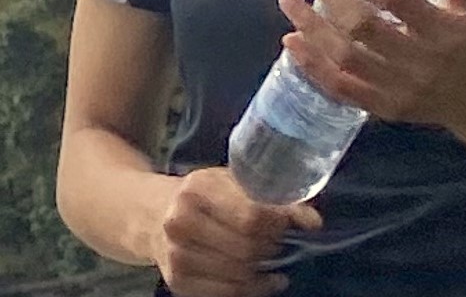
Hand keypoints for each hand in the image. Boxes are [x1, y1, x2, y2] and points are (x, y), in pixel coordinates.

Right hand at [152, 165, 320, 296]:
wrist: (153, 214)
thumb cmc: (200, 193)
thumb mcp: (228, 180)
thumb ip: (269, 194)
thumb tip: (312, 219)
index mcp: (197, 190)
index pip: (250, 216)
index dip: (280, 223)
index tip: (296, 223)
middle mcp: (182, 223)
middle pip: (247, 248)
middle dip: (273, 246)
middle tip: (282, 240)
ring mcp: (177, 256)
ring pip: (239, 274)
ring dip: (265, 270)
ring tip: (274, 260)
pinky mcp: (178, 283)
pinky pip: (227, 293)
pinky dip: (254, 290)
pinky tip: (266, 280)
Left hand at [277, 0, 465, 138]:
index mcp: (443, 30)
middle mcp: (418, 62)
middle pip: (364, 27)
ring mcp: (398, 90)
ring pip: (346, 59)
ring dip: (312, 28)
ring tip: (289, 1)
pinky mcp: (384, 108)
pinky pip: (341, 89)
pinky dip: (312, 66)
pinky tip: (291, 43)